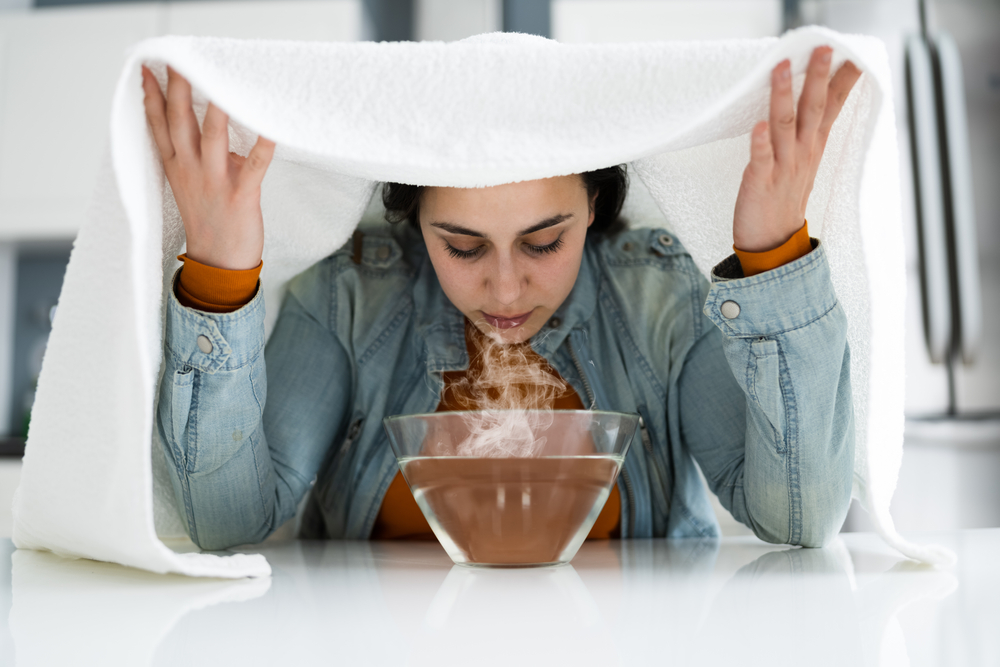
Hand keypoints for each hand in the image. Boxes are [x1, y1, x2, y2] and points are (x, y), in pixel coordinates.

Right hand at [141, 65, 274, 269]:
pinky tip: (271, 127)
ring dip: (216, 108)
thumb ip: (197, 152)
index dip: (151, 96)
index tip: (146, 68)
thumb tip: (214, 123)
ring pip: (213, 137)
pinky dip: (263, 146)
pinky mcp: (241, 195)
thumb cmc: (209, 219)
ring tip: (220, 80)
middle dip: (179, 89)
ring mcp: (214, 182)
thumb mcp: (192, 182)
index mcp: (176, 166)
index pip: (158, 125)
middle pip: (180, 122)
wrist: (218, 264)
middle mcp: (190, 170)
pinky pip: (255, 165)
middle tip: (179, 58)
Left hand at [732, 47, 861, 251]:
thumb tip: (817, 101)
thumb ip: (810, 130)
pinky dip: (760, 142)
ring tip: (781, 70)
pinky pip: (761, 159)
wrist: (773, 242)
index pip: (832, 107)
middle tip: (823, 49)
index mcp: (814, 146)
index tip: (852, 54)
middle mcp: (802, 153)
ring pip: (785, 126)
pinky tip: (758, 125)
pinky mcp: (760, 182)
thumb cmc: (784, 197)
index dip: (842, 82)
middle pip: (813, 109)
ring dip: (782, 96)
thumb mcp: (805, 159)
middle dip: (817, 78)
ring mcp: (783, 167)